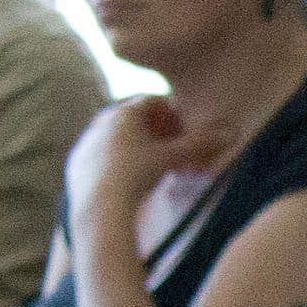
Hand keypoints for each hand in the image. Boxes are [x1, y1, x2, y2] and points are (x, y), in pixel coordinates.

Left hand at [66, 93, 188, 222]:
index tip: (183, 130)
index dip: (173, 114)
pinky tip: (129, 179)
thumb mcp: (173, 157)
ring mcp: (87, 140)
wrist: (100, 205)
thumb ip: (199, 144)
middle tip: (171, 149)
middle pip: (135, 117)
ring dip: (137, 145)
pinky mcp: (77, 160)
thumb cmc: (138, 174)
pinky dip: (118, 160)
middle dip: (155, 130)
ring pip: (117, 136)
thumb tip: (229, 133)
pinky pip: (102, 153)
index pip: (154, 101)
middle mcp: (102, 120)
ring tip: (152, 166)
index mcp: (124, 112)